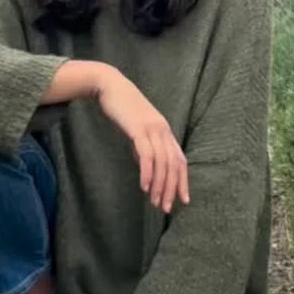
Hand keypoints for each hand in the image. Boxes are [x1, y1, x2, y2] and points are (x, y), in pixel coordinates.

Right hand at [95, 68, 189, 212]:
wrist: (111, 86)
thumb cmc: (123, 108)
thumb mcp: (138, 130)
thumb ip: (144, 147)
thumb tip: (146, 167)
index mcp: (165, 131)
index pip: (180, 161)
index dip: (183, 181)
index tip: (182, 200)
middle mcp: (163, 131)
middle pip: (173, 165)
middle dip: (170, 189)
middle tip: (165, 207)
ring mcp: (152, 129)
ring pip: (162, 163)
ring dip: (159, 185)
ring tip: (154, 202)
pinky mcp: (138, 129)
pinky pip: (146, 155)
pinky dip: (147, 172)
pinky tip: (143, 186)